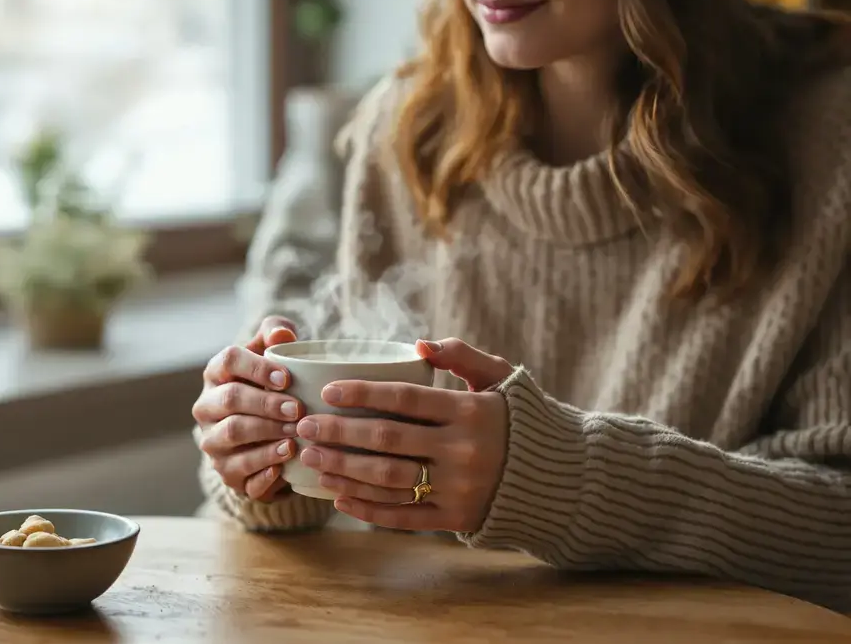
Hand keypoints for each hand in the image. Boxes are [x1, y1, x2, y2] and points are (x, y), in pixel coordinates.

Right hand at [192, 316, 302, 500]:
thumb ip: (277, 333)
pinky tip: (285, 463)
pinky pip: (241, 472)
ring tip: (295, 436)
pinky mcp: (225, 472)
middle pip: (230, 400)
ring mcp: (213, 441)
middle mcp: (207, 407)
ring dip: (266, 435)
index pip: (229, 361)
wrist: (265, 434)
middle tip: (297, 409)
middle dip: (265, 404)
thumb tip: (282, 334)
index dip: (257, 368)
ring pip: (232, 435)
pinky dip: (264, 470)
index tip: (286, 378)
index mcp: (216, 374)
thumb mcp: (274, 355)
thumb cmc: (271, 385)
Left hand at [295, 338, 513, 531]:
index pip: (404, 400)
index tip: (327, 391)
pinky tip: (337, 496)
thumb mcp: (502, 378)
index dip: (362, 394)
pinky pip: (403, 516)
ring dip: (344, 470)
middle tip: (304, 427)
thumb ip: (462, 355)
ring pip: (389, 481)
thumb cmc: (520, 418)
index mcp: (471, 412)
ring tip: (312, 459)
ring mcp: (459, 489)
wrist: (560, 476)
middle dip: (339, 433)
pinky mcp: (456, 519)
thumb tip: (418, 345)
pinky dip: (367, 508)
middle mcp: (463, 451)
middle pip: (387, 441)